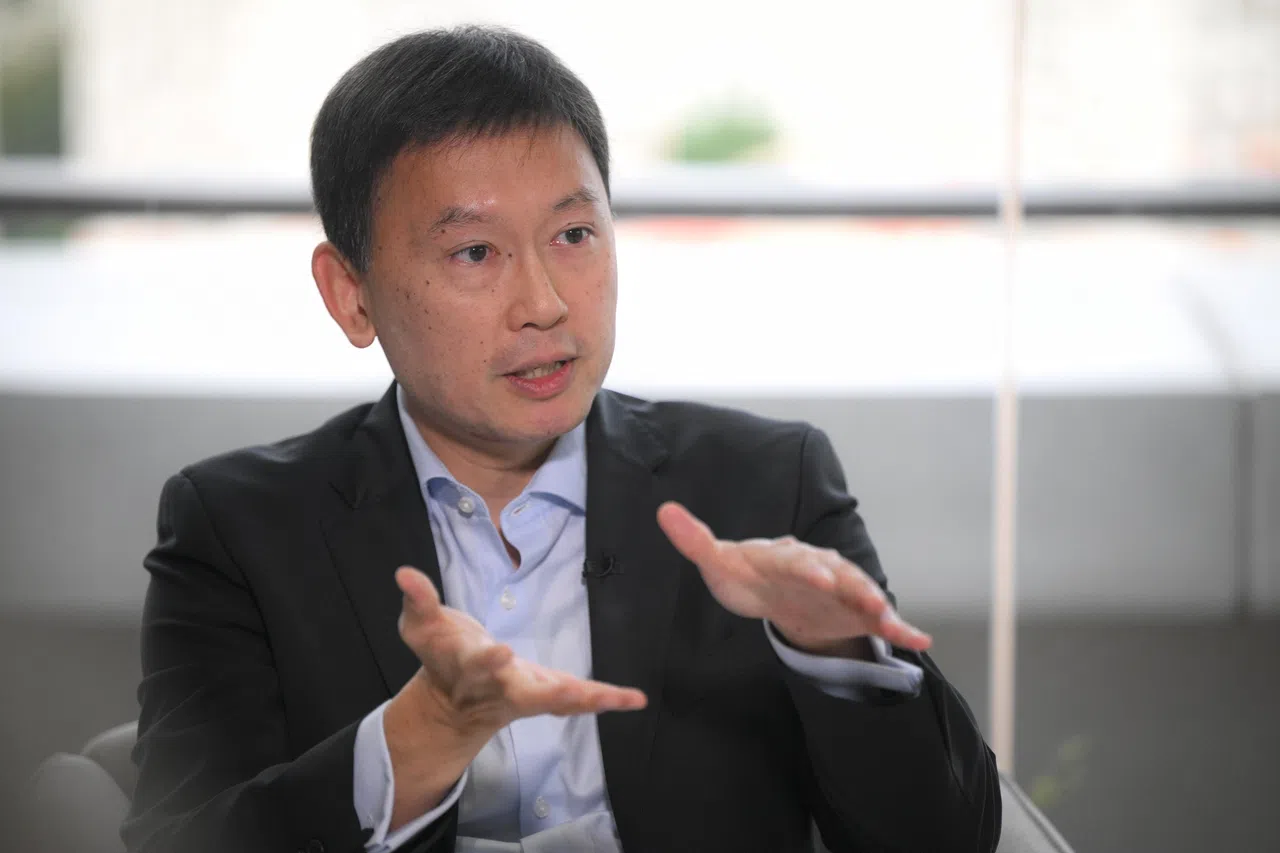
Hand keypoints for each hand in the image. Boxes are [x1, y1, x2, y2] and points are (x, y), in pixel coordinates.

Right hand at [384, 566, 646, 829]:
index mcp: (467, 668)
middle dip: (545, 691)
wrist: (452, 704)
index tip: (500, 651)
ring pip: (557, 702)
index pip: (476, 663)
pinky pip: (578, 701)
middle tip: (569, 691)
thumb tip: (403, 573)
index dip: (486, 660)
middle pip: (523, 693)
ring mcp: (526, 696)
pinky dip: (605, 700)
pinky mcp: (547, 696)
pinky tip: (635, 699)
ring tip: (620, 698)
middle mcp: (500, 688)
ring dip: (586, 700)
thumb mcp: (421, 626)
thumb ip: (417, 600)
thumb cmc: (440, 654)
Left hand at [656, 502, 931, 655]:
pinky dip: (902, 628)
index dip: (806, 568)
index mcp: (786, 556)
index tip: (815, 577)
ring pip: (862, 591)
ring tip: (886, 615)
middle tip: (857, 594)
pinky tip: (921, 640)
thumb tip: (663, 510)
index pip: (795, 559)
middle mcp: (820, 567)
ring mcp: (842, 589)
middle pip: (835, 572)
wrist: (777, 597)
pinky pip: (883, 620)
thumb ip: (695, 540)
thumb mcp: (719, 563)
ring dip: (875, 601)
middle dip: (844, 583)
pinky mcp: (857, 612)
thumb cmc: (748, 577)